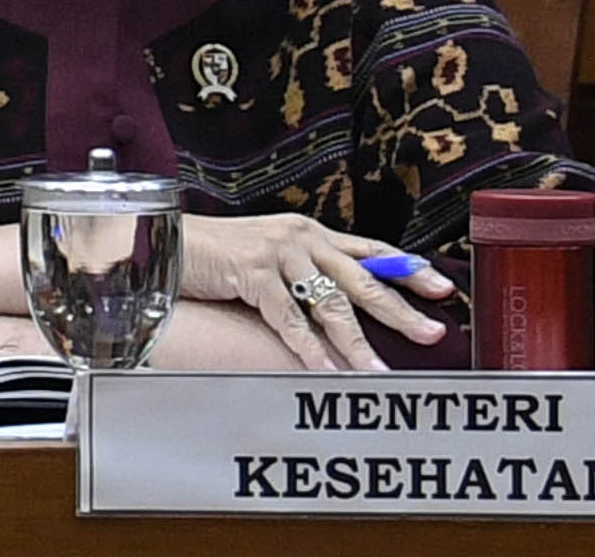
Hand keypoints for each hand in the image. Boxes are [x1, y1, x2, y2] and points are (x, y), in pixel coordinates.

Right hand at [181, 214, 445, 371]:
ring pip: (330, 303)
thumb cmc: (216, 256)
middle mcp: (300, 236)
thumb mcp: (269, 258)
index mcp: (309, 232)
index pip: (371, 251)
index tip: (443, 288)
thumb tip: (344, 310)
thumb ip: (305, 275)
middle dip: (400, 309)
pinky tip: (325, 371)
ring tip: (379, 373)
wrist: (161, 240)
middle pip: (362, 278)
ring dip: (357, 344)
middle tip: (432, 333)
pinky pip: (288, 317)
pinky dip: (309, 348)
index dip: (408, 269)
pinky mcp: (251, 269)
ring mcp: (276, 251)